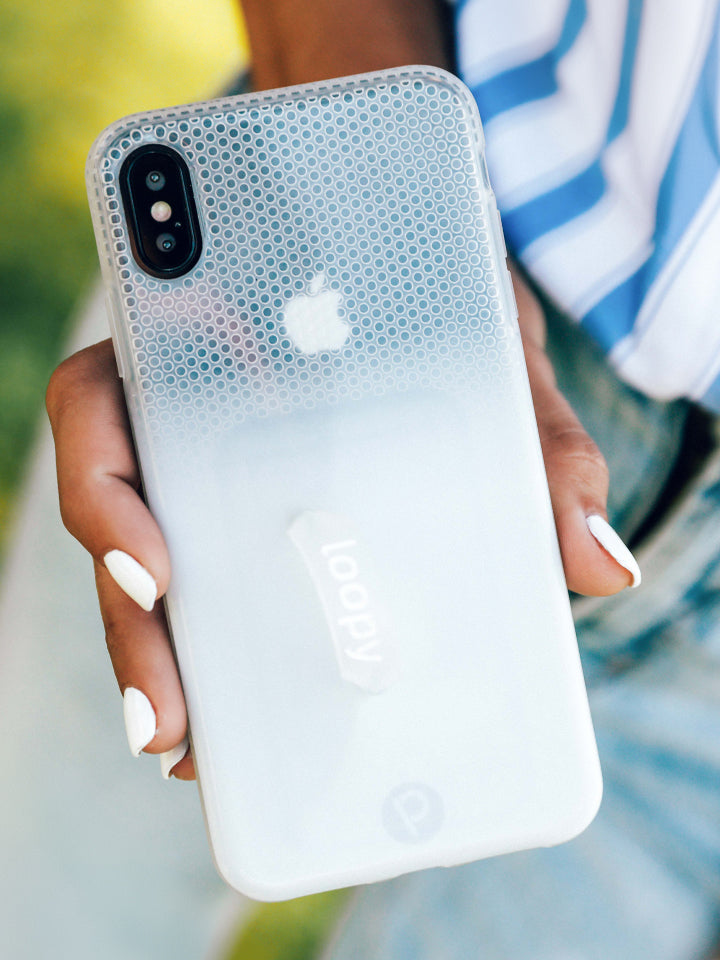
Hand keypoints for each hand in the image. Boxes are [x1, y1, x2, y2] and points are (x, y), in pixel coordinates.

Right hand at [45, 275, 637, 776]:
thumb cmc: (449, 299)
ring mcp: (210, 466)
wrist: (451, 276)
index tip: (155, 571)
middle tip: (169, 723)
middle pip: (117, 518)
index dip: (104, 490)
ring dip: (163, 660)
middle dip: (131, 625)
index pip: (104, 403)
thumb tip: (600, 565)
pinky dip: (224, 656)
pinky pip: (213, 585)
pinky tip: (258, 720)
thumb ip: (541, 439)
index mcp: (207, 338)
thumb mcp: (493, 349)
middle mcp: (185, 409)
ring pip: (148, 567)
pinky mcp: (249, 515)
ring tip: (197, 750)